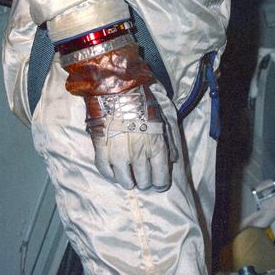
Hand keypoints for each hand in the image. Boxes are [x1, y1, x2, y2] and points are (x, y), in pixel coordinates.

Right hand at [62, 44, 180, 190]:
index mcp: (157, 146)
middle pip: (144, 182)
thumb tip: (172, 161)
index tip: (158, 183)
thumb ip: (169, 143)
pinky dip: (112, 175)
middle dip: (146, 182)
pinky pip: (107, 173)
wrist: (117, 91)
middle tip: (143, 176)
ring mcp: (119, 155)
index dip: (160, 184)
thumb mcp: (163, 121)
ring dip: (129, 181)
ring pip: (125, 182)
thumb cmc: (143, 104)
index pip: (161, 179)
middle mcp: (139, 154)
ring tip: (129, 176)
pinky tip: (116, 171)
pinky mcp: (102, 151)